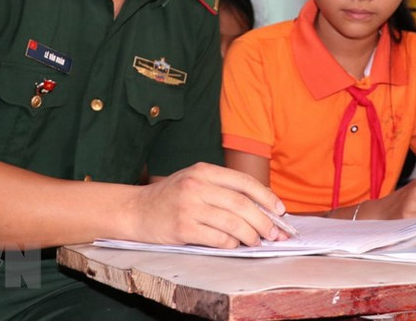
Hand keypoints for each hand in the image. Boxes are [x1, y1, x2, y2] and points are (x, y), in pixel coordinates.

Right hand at [126, 163, 289, 248]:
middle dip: (263, 221)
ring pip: (232, 223)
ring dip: (250, 235)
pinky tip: (234, 245)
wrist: (135, 210)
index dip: (266, 197)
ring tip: (257, 241)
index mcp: (204, 170)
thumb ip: (222, 187)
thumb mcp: (195, 180)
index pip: (243, 181)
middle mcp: (197, 186)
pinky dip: (231, 244)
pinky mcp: (182, 228)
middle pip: (241, 204)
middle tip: (274, 233)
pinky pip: (217, 239)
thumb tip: (260, 206)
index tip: (279, 210)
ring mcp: (189, 207)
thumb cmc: (170, 196)